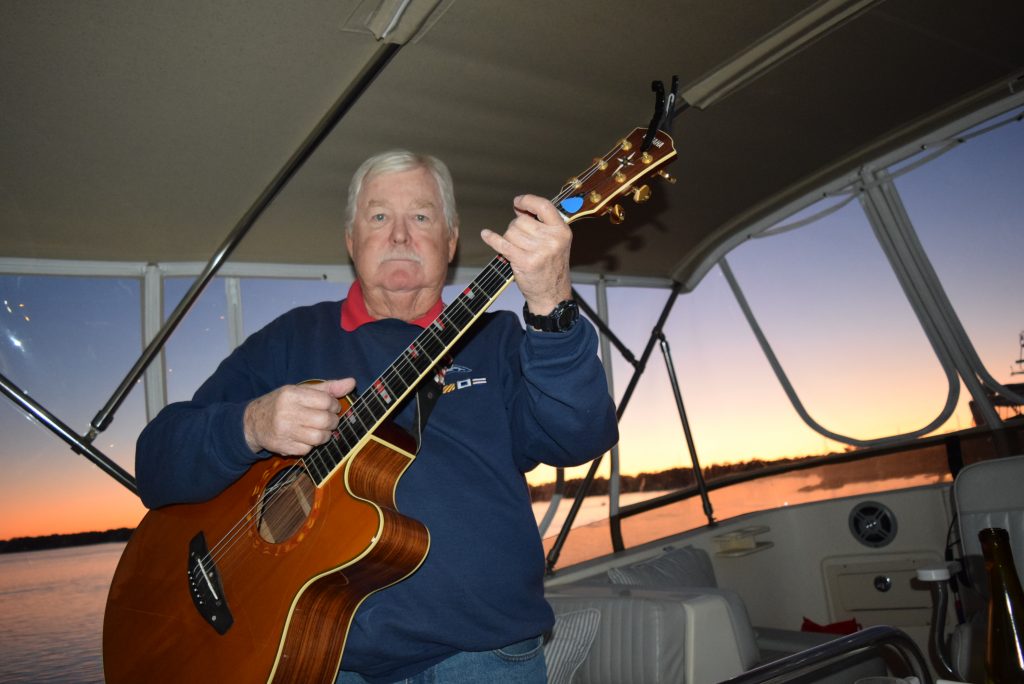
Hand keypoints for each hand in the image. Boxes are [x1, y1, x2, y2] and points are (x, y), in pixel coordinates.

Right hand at [243, 378, 355, 454]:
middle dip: (333, 422)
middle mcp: (286, 412)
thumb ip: (328, 388)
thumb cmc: (282, 403)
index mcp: (291, 394)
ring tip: (319, 429)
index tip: (332, 407)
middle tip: (329, 420)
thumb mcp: (301, 390)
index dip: (334, 405)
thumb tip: (352, 382)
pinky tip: (305, 437)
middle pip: (325, 421)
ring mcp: (284, 431)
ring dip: (325, 435)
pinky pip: (309, 449)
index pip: (326, 401)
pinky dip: (311, 445)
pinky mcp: (284, 447)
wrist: (253, 422)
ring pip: (319, 438)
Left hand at [480, 194, 571, 315]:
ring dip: (509, 239)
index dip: (528, 201)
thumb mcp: (556, 242)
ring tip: (519, 250)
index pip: (544, 206)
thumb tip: (519, 207)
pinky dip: (492, 238)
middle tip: (522, 242)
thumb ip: (541, 224)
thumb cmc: (551, 267)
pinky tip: (486, 234)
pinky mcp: (525, 262)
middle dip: (516, 228)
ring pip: (511, 233)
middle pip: (521, 221)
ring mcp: (539, 251)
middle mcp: (552, 240)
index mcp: (562, 231)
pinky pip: (502, 244)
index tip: (517, 202)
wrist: (552, 294)